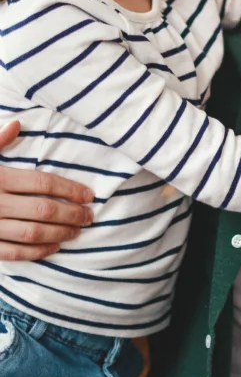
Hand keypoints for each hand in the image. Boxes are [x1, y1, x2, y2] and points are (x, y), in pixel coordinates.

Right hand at [0, 121, 93, 260]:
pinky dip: (37, 252)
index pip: (43, 183)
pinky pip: (14, 253)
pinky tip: (54, 247)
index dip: (70, 189)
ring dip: (60, 234)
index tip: (88, 194)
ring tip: (78, 231)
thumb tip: (18, 123)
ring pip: (32, 234)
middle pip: (43, 210)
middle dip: (72, 214)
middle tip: (90, 216)